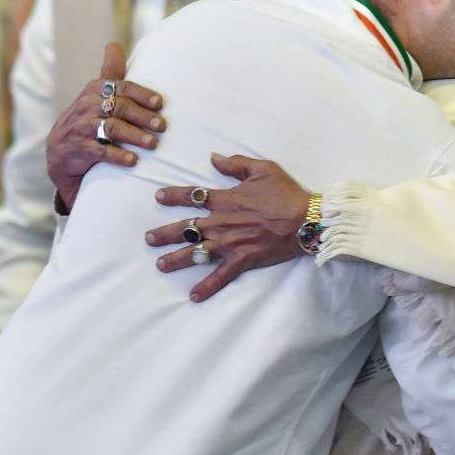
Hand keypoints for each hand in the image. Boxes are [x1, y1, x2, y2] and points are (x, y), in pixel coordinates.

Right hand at [46, 43, 164, 210]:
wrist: (61, 149)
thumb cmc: (89, 116)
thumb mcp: (96, 93)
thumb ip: (110, 72)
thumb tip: (114, 45)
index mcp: (96, 90)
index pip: (122, 88)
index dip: (142, 95)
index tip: (160, 103)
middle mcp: (88, 106)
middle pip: (120, 108)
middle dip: (143, 117)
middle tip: (162, 126)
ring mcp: (82, 127)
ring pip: (112, 128)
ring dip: (135, 136)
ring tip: (153, 144)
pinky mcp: (79, 148)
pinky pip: (100, 151)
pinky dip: (118, 155)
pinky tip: (133, 160)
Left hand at [146, 153, 309, 301]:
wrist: (306, 220)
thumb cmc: (286, 194)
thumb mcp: (263, 169)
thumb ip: (236, 163)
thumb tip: (213, 157)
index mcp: (225, 200)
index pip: (192, 196)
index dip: (173, 196)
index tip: (158, 197)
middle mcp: (221, 223)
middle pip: (185, 228)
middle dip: (164, 234)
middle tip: (149, 238)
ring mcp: (229, 244)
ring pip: (195, 253)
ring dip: (175, 259)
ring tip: (161, 264)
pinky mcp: (241, 260)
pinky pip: (220, 276)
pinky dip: (207, 287)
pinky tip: (194, 296)